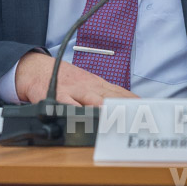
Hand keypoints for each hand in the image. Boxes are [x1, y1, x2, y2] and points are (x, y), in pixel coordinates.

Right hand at [15, 51, 137, 105]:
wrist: (37, 67)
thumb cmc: (65, 80)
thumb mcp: (87, 84)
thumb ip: (103, 95)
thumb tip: (125, 106)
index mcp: (98, 84)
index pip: (120, 93)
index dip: (134, 102)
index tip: (149, 110)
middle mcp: (88, 86)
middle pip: (111, 96)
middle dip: (125, 106)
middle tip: (140, 116)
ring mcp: (73, 90)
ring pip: (93, 99)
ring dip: (107, 108)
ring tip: (120, 117)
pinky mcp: (56, 95)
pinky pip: (67, 103)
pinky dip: (76, 110)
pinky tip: (85, 117)